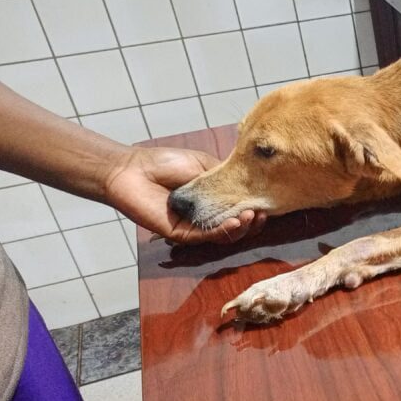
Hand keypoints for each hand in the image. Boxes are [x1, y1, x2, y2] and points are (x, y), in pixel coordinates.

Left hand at [103, 147, 266, 244]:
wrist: (133, 170)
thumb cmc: (165, 164)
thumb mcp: (204, 165)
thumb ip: (226, 176)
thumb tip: (251, 180)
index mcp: (215, 201)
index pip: (241, 210)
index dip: (255, 209)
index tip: (266, 203)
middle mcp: (208, 217)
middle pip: (237, 228)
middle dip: (252, 223)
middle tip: (261, 214)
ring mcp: (196, 228)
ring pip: (225, 236)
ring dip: (240, 228)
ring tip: (249, 216)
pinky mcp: (182, 235)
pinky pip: (206, 237)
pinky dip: (222, 231)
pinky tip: (233, 221)